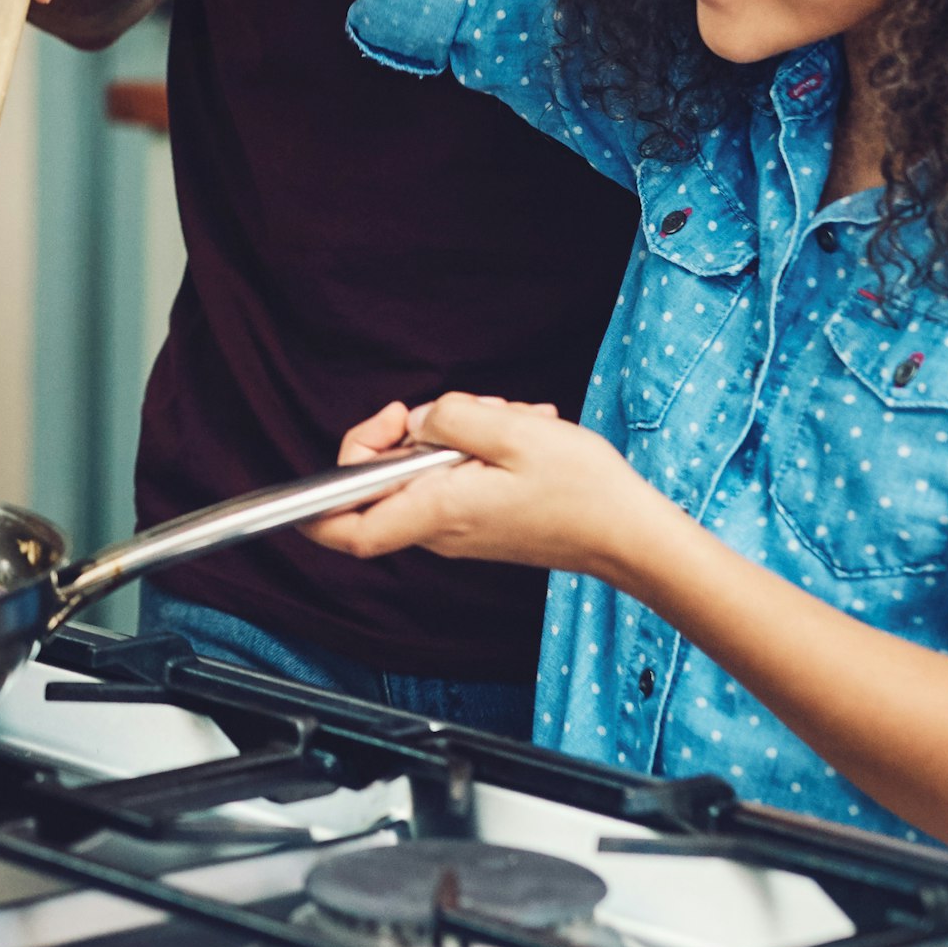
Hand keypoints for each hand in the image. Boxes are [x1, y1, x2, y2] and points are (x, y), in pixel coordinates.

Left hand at [304, 391, 667, 580]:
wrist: (630, 534)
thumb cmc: (581, 489)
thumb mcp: (511, 429)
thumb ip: (449, 418)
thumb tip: (419, 421)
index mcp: (438, 511)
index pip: (348, 530)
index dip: (318, 504)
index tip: (344, 451)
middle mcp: (441, 530)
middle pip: (384, 482)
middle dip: (409, 432)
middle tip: (456, 411)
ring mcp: (460, 530)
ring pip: (425, 471)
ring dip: (456, 434)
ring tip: (505, 420)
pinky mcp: (480, 523)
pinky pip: (455, 478)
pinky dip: (478, 450)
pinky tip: (517, 436)